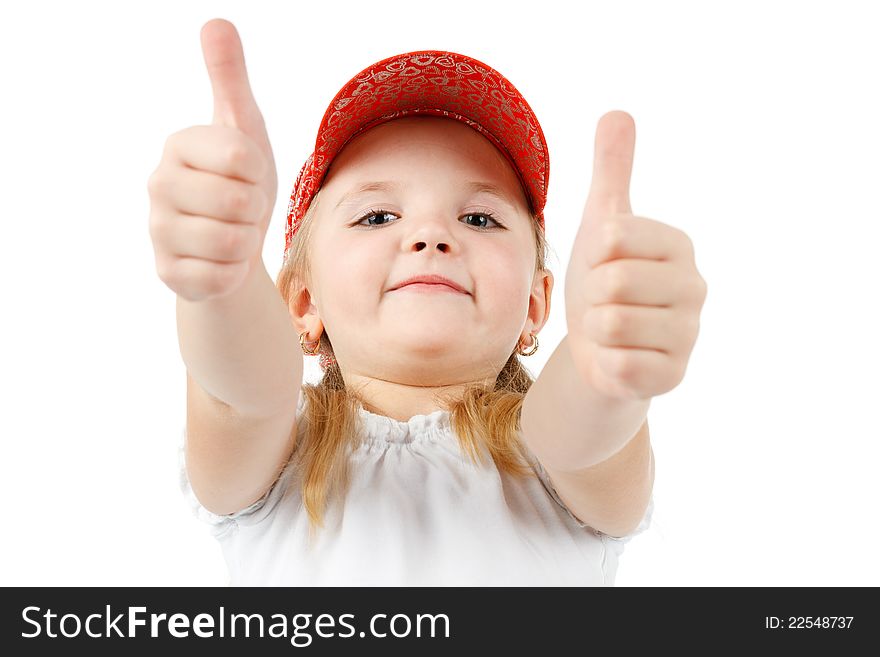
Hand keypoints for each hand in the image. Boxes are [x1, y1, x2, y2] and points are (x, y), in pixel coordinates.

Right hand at [148, 18, 277, 301]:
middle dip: (254, 210)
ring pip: (230, 241)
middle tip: (242, 209)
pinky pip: (221, 275)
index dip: (259, 172)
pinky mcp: (168, 273)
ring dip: (246, 241)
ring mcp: (158, 231)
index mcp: (179, 145)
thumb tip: (216, 21)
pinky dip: (234, 271)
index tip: (247, 175)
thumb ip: (230, 79)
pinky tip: (221, 261)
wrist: (233, 246)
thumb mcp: (244, 128)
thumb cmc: (240, 183)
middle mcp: (158, 185)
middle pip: (238, 202)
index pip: (242, 157)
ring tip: (233, 232)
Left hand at [564, 111, 706, 400]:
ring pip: (610, 323)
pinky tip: (616, 358)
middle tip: (604, 302)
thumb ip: (611, 172)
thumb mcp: (601, 224)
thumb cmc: (602, 282)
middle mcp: (694, 288)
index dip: (592, 255)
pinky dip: (603, 363)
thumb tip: (618, 112)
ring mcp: (688, 335)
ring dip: (595, 330)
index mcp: (678, 246)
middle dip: (592, 294)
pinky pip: (617, 365)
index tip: (604, 265)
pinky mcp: (672, 376)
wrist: (599, 349)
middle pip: (612, 281)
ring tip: (609, 329)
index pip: (612, 238)